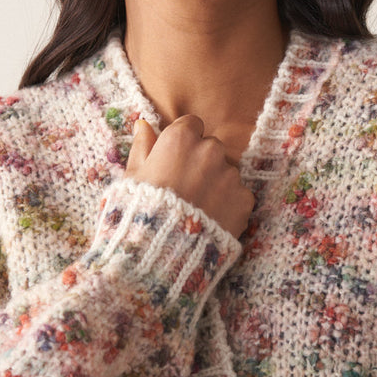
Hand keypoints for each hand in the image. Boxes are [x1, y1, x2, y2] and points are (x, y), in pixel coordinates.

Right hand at [126, 116, 253, 238]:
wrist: (163, 252)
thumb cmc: (141, 211)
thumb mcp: (133, 177)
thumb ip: (142, 146)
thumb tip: (143, 125)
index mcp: (181, 139)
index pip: (191, 124)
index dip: (183, 142)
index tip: (176, 159)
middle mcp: (209, 150)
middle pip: (211, 147)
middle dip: (201, 161)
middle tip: (186, 187)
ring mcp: (229, 174)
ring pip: (226, 171)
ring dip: (215, 183)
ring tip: (197, 208)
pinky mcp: (243, 199)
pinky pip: (238, 195)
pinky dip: (228, 205)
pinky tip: (210, 219)